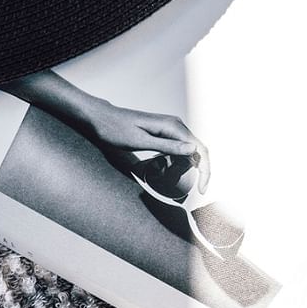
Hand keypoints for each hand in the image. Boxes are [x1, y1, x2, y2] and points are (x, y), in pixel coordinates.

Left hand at [82, 102, 209, 196]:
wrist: (101, 118)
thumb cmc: (115, 129)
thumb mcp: (140, 142)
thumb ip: (167, 146)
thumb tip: (194, 150)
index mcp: (173, 127)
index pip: (200, 149)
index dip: (205, 170)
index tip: (201, 189)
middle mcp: (176, 125)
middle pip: (197, 150)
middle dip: (196, 171)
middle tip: (187, 188)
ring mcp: (171, 128)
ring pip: (189, 150)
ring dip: (184, 166)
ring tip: (170, 178)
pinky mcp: (165, 132)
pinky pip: (178, 148)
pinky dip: (176, 161)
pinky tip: (165, 168)